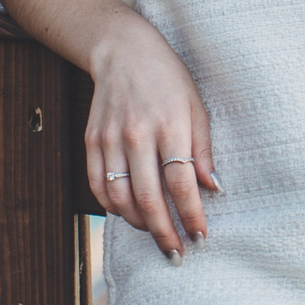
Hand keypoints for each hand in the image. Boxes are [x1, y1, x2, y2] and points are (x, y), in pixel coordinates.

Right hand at [85, 16, 220, 258]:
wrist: (123, 50)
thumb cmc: (168, 78)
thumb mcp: (197, 105)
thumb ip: (203, 149)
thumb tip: (213, 189)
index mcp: (170, 124)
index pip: (181, 182)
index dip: (191, 214)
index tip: (201, 236)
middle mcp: (137, 134)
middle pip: (149, 198)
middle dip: (164, 233)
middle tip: (177, 253)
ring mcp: (111, 139)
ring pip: (120, 198)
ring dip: (139, 224)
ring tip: (157, 234)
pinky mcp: (92, 141)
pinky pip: (98, 186)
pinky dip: (113, 208)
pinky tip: (130, 215)